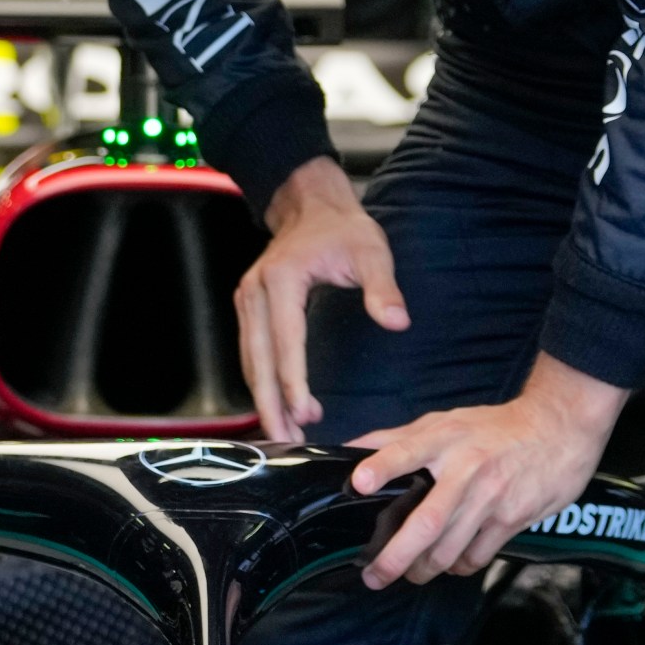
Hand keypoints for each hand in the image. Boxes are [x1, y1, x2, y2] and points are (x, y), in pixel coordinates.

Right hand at [234, 157, 406, 442]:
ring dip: (263, 397)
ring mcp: (247, 299)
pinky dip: (261, 381)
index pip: (286, 340)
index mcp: (282, 279)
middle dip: (270, 402)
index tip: (305, 413)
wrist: (311, 206)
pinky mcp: (248, 307)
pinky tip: (275, 405)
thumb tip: (397, 322)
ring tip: (282, 432)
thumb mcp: (371, 251)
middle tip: (285, 439)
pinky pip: (251, 352)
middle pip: (258, 359)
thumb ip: (383, 287)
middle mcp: (255, 291)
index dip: (293, 381)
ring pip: (250, 360)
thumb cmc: (343, 229)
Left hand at [347, 355, 629, 587]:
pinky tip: (451, 564)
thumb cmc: (493, 428)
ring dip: (424, 569)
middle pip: (427, 521)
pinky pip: (478, 555)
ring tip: (410, 574)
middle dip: (396, 555)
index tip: (360, 482)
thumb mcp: (445, 422)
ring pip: (450, 548)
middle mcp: (466, 469)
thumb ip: (398, 438)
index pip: (406, 450)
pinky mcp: (513, 518)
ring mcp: (491, 497)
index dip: (382, 466)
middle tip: (374, 574)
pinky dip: (459, 566)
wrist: (558, 429)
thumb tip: (351, 448)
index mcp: (444, 439)